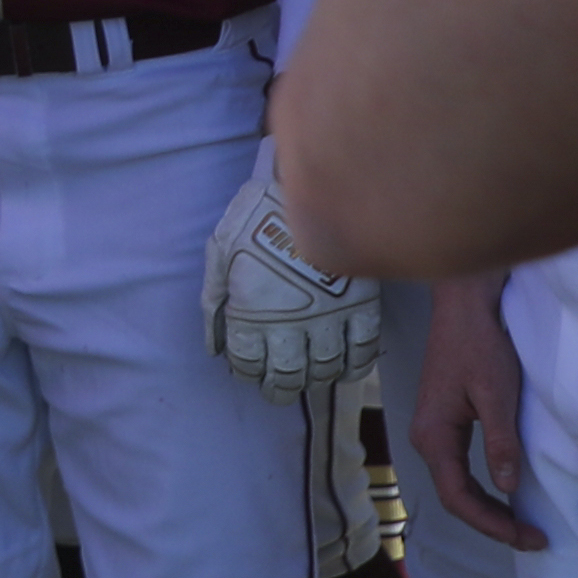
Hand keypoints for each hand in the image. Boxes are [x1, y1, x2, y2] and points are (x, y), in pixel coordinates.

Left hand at [203, 138, 379, 401]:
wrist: (303, 189)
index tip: (248, 369)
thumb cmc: (255, 215)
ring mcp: (330, 319)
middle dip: (279, 388)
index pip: (249, 362)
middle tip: (278, 389)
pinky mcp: (362, 309)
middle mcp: (291, 325)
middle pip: (288, 376)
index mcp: (252, 313)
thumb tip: (214, 346)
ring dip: (314, 379)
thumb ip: (214, 300)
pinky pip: (364, 352)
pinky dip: (356, 367)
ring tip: (309, 377)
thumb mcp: (220, 251)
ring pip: (324, 369)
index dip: (247, 371)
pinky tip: (346, 368)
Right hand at [408, 273, 545, 551]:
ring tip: (521, 525)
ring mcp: (433, 429)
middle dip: (491, 522)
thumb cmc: (479, 345)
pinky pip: (459, 467)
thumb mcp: (496, 394)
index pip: (457, 497)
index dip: (492, 524)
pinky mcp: (444, 421)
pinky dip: (481, 488)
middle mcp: (427, 437)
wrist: (464, 306)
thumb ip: (500, 443)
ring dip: (486, 508)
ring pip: (456, 483)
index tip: (528, 538)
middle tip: (532, 539)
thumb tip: (507, 488)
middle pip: (454, 496)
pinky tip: (504, 493)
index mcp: (434, 434)